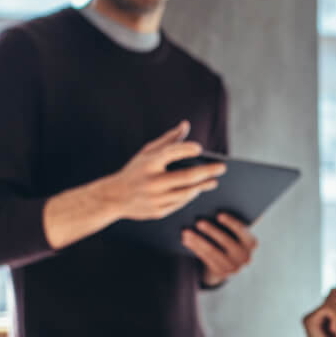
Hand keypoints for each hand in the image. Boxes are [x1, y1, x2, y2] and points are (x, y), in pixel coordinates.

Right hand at [99, 121, 225, 221]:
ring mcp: (155, 198)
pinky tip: (198, 190)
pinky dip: (191, 196)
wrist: (114, 198)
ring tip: (213, 181)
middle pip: (187, 177)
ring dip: (202, 186)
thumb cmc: (135, 171)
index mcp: (148, 163)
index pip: (171, 153)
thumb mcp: (147, 153)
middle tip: (222, 168)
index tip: (200, 149)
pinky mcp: (158, 211)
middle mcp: (152, 181)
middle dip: (208, 172)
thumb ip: (168, 140)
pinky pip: (180, 204)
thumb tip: (186, 125)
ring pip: (187, 193)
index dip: (186, 149)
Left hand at [183, 213, 257, 286]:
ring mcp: (234, 267)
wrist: (229, 264)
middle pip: (226, 241)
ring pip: (212, 251)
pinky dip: (195, 248)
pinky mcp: (221, 273)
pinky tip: (186, 241)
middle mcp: (245, 257)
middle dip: (211, 231)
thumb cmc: (230, 240)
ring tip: (186, 231)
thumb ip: (230, 225)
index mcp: (252, 243)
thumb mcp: (235, 234)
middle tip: (198, 222)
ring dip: (198, 240)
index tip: (219, 215)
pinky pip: (205, 258)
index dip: (231, 223)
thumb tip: (209, 210)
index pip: (241, 231)